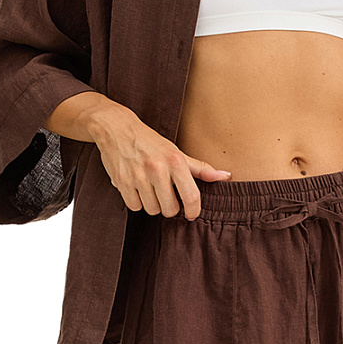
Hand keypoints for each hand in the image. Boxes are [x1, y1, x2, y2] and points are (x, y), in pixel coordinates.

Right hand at [86, 101, 230, 219]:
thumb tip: (225, 176)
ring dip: (152, 204)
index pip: (191, 197)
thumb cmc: (151, 142)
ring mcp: (138, 177)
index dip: (193, 211)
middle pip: (170, 210)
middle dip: (170, 207)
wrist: (117, 128)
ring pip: (152, 210)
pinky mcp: (122, 182)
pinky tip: (137, 189)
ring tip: (150, 189)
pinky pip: (135, 206)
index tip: (191, 214)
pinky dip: (137, 201)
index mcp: (175, 161)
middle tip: (166, 195)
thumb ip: (200, 168)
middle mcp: (157, 169)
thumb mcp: (177, 152)